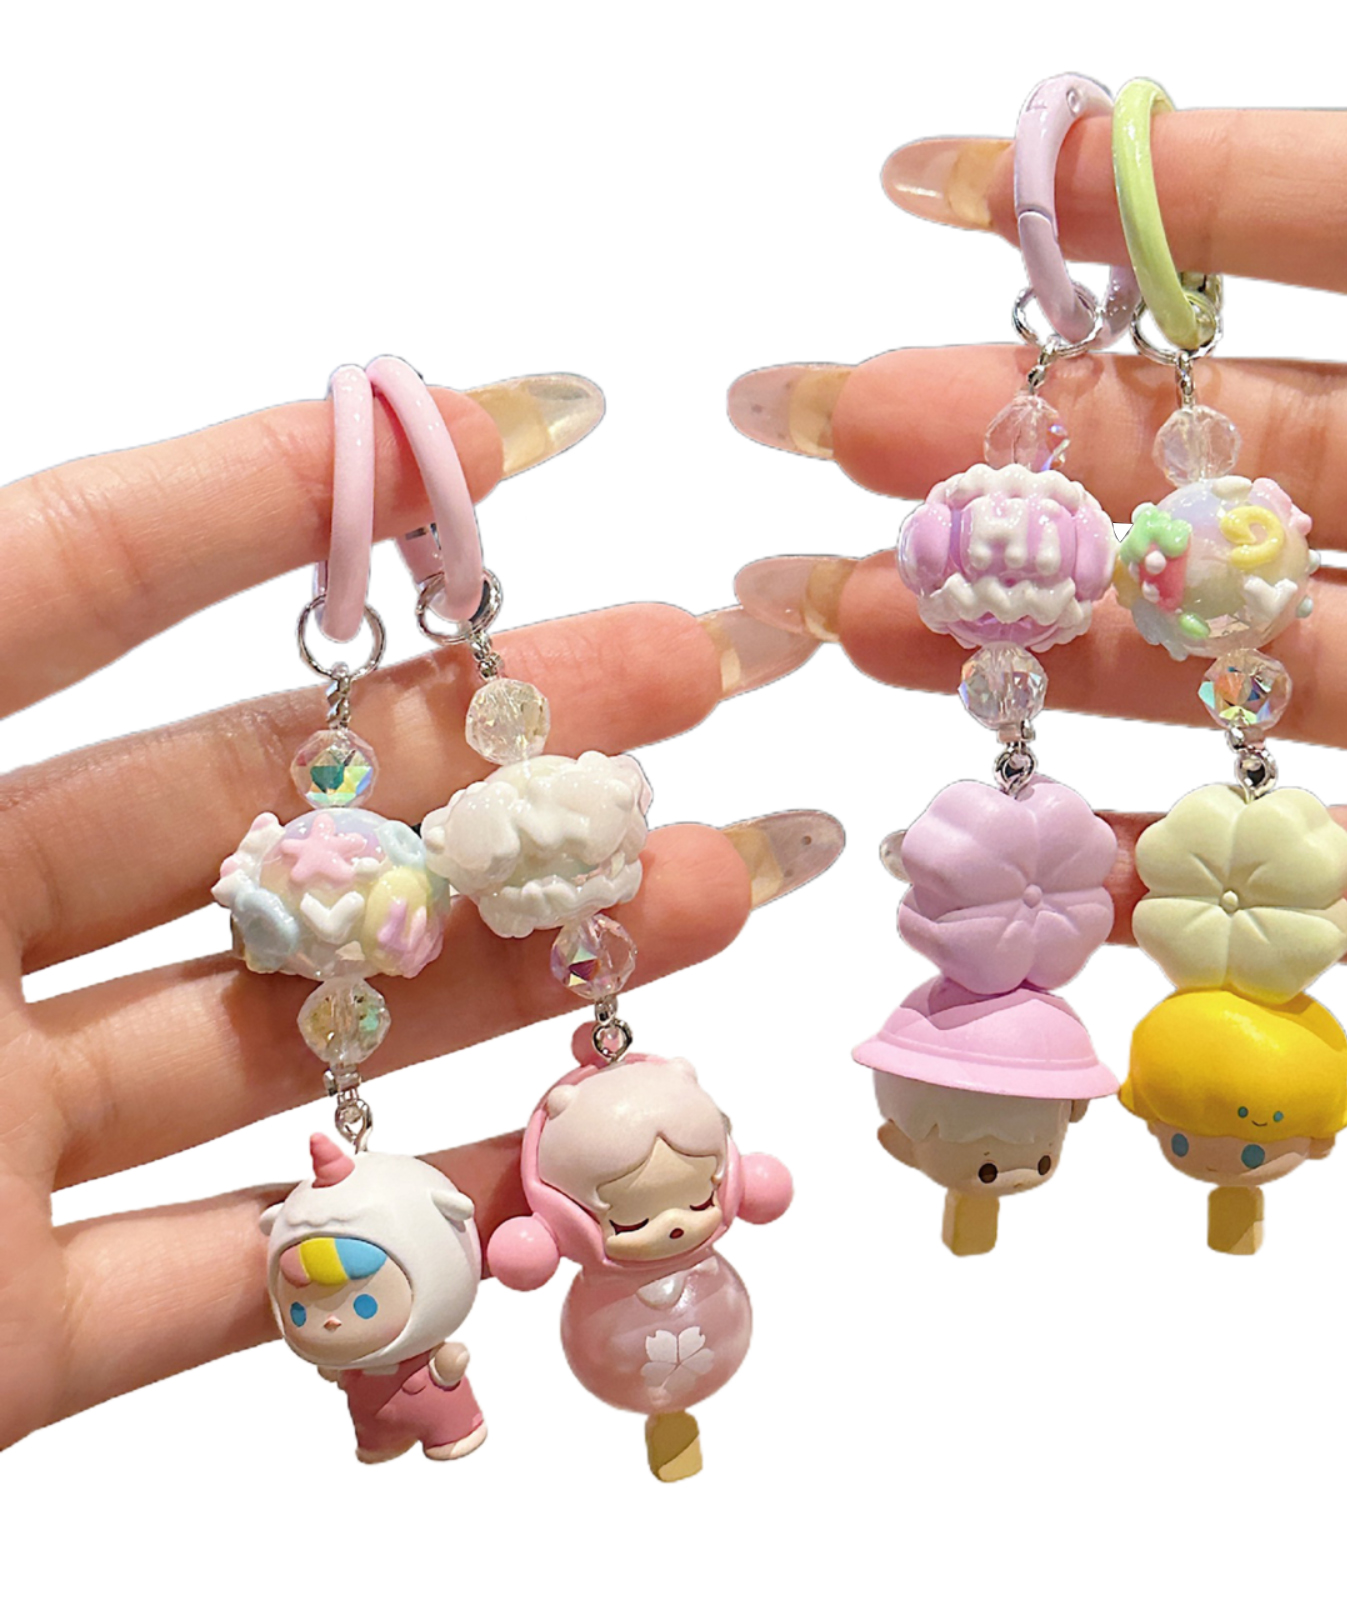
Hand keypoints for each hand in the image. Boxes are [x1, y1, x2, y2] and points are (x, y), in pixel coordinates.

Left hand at [0, 378, 838, 1448]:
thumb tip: (138, 461)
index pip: (69, 578)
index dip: (280, 492)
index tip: (490, 433)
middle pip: (254, 811)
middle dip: (487, 743)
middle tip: (681, 682)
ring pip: (291, 1033)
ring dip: (507, 979)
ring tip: (699, 905)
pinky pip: (237, 1271)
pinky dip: (400, 1227)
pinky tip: (559, 1162)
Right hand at [728, 108, 1346, 1002]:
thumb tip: (1201, 156)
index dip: (1181, 191)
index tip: (935, 190)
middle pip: (1304, 468)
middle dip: (1060, 458)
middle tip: (835, 446)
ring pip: (1315, 683)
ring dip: (1091, 668)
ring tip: (877, 638)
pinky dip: (1228, 879)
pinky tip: (1051, 857)